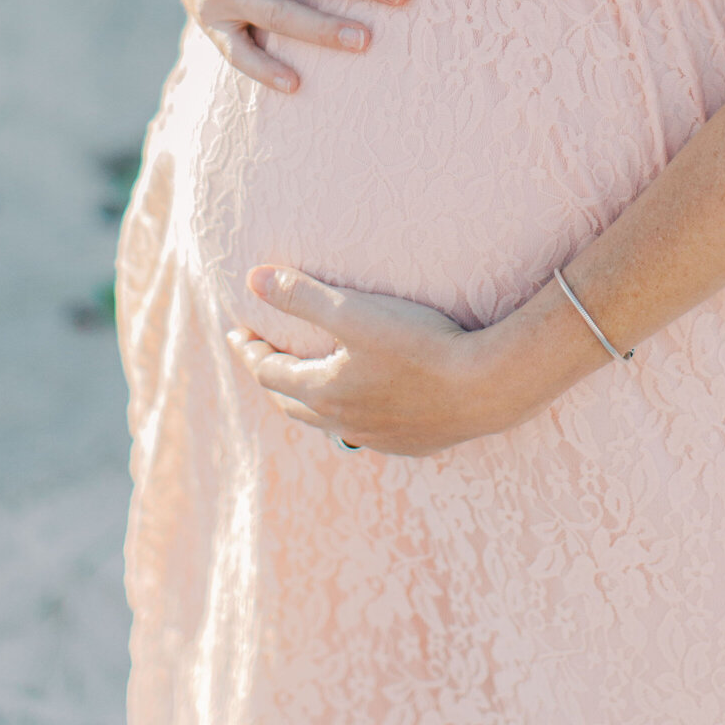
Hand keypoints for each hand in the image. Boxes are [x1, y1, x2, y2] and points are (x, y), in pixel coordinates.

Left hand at [228, 266, 524, 457]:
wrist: (487, 387)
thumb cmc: (420, 344)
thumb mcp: (354, 312)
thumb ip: (302, 295)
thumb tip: (251, 279)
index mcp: (324, 392)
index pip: (269, 372)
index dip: (249, 350)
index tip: (238, 332)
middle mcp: (343, 423)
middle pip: (290, 402)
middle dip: (270, 376)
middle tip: (261, 356)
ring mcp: (378, 438)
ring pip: (325, 423)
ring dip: (306, 400)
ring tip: (304, 381)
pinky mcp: (410, 444)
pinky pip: (362, 432)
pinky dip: (345, 415)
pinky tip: (361, 405)